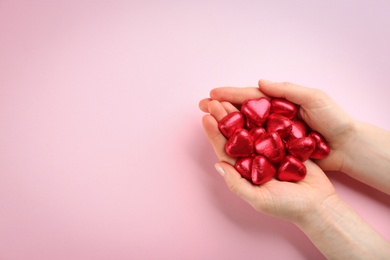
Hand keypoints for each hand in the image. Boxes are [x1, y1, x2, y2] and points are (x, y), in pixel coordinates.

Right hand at [200, 80, 356, 172]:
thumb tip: (261, 82)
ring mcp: (272, 134)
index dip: (230, 94)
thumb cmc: (334, 119)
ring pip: (244, 128)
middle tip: (202, 106)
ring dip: (225, 125)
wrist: (346, 146)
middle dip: (221, 107)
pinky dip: (239, 143)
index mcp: (279, 102)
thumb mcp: (315, 98)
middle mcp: (272, 118)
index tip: (212, 93)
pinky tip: (226, 143)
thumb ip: (288, 90)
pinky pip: (254, 146)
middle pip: (242, 111)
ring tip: (208, 122)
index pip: (250, 97)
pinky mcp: (276, 150)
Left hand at [201, 99, 335, 222]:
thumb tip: (217, 164)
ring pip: (252, 127)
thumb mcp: (259, 199)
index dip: (214, 134)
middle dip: (224, 118)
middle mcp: (255, 158)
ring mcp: (270, 150)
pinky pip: (273, 126)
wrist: (320, 204)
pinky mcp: (286, 143)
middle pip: (236, 135)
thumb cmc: (288, 207)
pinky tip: (256, 101)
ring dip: (240, 113)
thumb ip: (237, 183)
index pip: (226, 149)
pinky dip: (265, 114)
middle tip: (214, 101)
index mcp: (245, 170)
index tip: (206, 117)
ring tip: (230, 98)